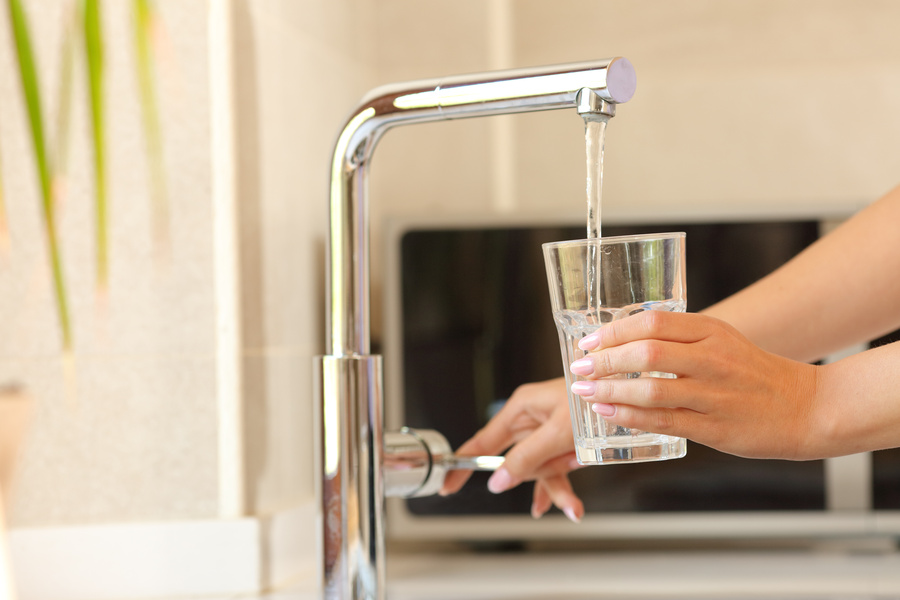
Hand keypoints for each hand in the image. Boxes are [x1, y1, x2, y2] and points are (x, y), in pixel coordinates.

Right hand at [439, 378, 584, 522]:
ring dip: (555, 488)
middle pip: (516, 461)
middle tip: (546, 492)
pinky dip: (564, 487)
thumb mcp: (558, 432)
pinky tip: (570, 506)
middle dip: (534, 480)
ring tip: (573, 506)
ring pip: (540, 469)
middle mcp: (532, 419)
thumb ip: (526, 457)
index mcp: (521, 408)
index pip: (482, 441)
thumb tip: (498, 481)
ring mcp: (548, 432)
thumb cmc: (593, 399)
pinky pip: (556, 469)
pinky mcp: (565, 441)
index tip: (446, 485)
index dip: (463, 464)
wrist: (631, 390)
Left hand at [569, 311, 820, 459]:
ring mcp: (714, 395)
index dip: (613, 331)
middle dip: (604, 360)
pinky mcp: (714, 428)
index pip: (652, 322)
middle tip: (579, 366)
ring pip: (651, 389)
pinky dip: (629, 415)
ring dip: (610, 389)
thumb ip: (679, 338)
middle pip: (647, 352)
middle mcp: (713, 359)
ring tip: (585, 390)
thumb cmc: (754, 374)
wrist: (807, 408)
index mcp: (712, 331)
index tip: (588, 341)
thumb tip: (623, 340)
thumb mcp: (721, 340)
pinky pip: (663, 420)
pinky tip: (608, 411)